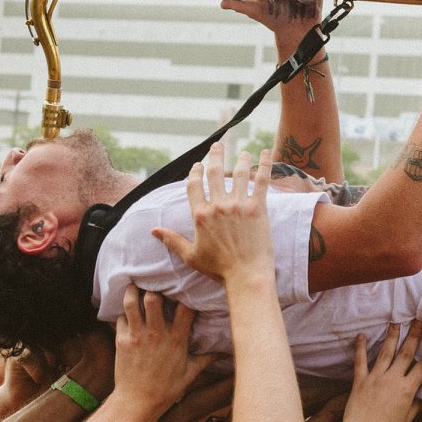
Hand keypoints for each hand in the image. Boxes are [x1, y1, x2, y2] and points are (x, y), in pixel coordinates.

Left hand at [111, 286, 211, 416]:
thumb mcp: (190, 374)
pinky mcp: (121, 341)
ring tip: (136, 286)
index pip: (185, 308)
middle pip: (153, 298)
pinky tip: (128, 314)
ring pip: (132, 302)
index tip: (185, 290)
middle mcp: (156, 334)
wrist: (137, 404)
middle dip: (155, 288)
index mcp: (176, 340)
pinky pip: (121, 318)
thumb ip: (207, 358)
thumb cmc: (166, 390)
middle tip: (156, 284)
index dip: (186, 296)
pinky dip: (124, 313)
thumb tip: (225, 351)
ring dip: (133, 292)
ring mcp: (137, 336)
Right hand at [148, 146, 274, 288]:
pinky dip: (265, 164)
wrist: (246, 275)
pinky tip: (267, 153)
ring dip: (240, 159)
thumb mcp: (191, 255)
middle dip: (215, 155)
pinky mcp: (258, 207)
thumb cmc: (219, 269)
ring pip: (238, 172)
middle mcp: (218, 205)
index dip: (195, 171)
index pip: (194, 185)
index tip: (198, 164)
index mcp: (200, 215)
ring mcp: (238, 204)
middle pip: (214, 172)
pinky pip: (261, 180)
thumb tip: (153, 230)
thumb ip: (172, 240)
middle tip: (218, 145)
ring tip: (242, 152)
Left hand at [342, 322, 421, 421]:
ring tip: (396, 321)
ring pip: (385, 352)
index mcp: (407, 389)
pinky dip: (360, 348)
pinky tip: (361, 335)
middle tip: (419, 319)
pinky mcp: (360, 381)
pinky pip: (360, 361)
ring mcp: (375, 378)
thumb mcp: (409, 418)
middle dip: (414, 335)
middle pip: (406, 353)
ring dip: (392, 336)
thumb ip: (418, 403)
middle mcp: (392, 379)